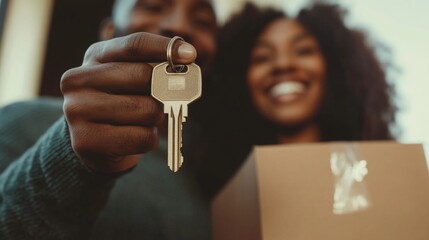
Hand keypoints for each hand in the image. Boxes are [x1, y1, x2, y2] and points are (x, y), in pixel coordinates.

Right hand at [61, 32, 196, 172]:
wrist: (94, 145)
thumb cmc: (121, 105)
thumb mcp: (130, 79)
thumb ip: (154, 68)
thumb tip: (186, 64)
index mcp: (94, 56)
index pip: (134, 45)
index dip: (165, 48)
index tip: (190, 54)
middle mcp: (78, 79)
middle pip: (144, 76)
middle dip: (161, 92)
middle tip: (158, 102)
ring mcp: (77, 110)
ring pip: (148, 110)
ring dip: (154, 119)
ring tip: (138, 122)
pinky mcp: (85, 141)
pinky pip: (142, 137)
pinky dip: (148, 139)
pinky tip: (132, 138)